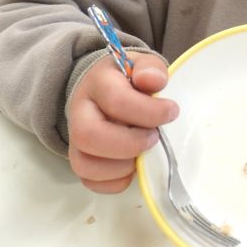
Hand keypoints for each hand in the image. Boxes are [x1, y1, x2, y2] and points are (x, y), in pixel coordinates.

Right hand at [67, 53, 178, 192]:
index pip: (116, 100)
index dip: (148, 111)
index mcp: (97, 83)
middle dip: (130, 144)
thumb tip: (153, 81)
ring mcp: (75, 138)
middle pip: (89, 135)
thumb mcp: (142, 64)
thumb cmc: (128, 79)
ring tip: (143, 154)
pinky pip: (89, 181)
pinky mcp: (80, 159)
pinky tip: (133, 167)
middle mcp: (79, 111)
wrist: (103, 88)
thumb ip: (151, 69)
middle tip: (154, 138)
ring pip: (84, 164)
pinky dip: (115, 181)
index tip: (172, 112)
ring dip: (121, 167)